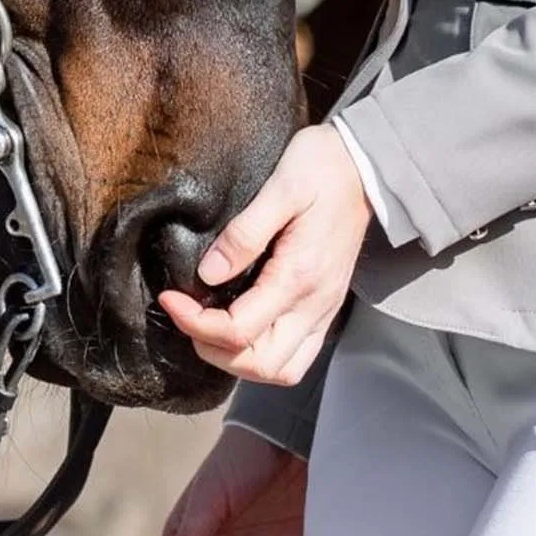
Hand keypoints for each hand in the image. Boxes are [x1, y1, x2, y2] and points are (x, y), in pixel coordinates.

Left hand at [157, 123, 371, 385]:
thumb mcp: (281, 186)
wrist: (365, 165)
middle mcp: (315, 304)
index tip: (170, 297)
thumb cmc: (322, 169)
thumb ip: (244, 234)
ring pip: (280, 369)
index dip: (194, 322)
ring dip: (239, 361)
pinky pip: (296, 357)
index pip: (239, 331)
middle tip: (187, 315)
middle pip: (260, 364)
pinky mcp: (327, 308)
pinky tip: (242, 331)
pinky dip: (264, 356)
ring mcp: (324, 310)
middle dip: (213, 349)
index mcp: (300, 276)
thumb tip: (208, 273)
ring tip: (210, 328)